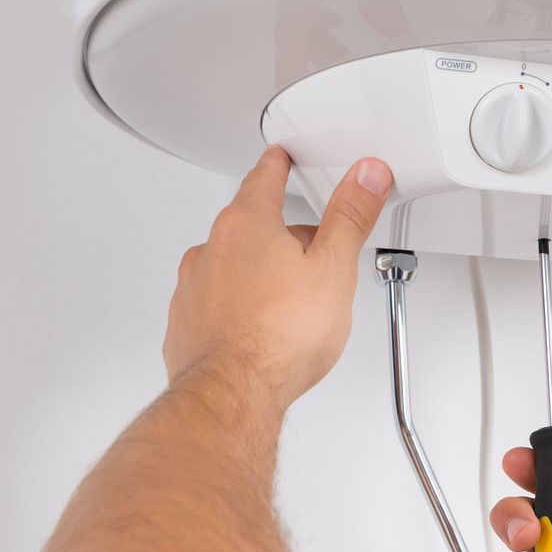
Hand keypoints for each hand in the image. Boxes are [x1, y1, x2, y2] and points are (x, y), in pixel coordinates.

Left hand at [163, 146, 391, 411]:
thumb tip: (365, 176)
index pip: (263, 178)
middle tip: (310, 251)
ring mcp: (193, 287)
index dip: (278, 165)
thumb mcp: (334, 269)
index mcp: (247, 225)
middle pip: (249, 225)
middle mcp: (211, 249)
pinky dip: (236, 307)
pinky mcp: (186, 323)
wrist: (232, 393)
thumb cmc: (277, 337)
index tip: (280, 158)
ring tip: (290, 301)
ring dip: (258, 273)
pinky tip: (260, 329)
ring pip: (230, 266)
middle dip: (279, 234)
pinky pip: (214, 302)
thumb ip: (350, 217)